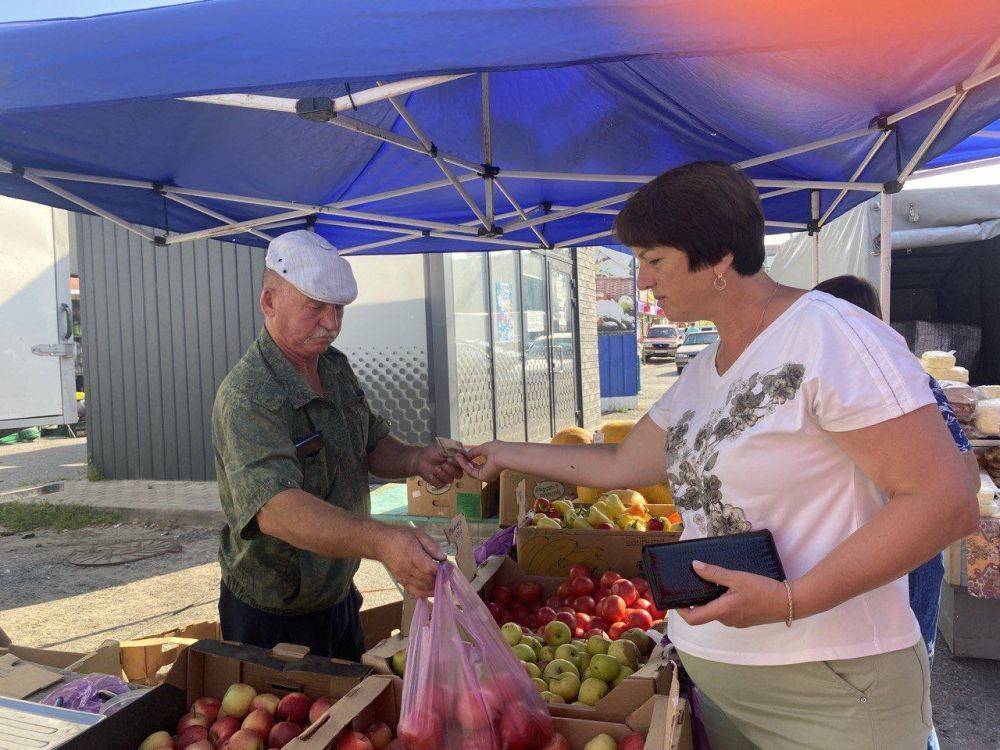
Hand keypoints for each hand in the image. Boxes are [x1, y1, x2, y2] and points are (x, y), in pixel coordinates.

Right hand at [379, 527, 445, 597]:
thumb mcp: (418, 534)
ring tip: (442, 584)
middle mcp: (407, 567)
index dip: (440, 571)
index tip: (448, 569)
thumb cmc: (400, 536)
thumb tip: (443, 558)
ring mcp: (403, 576)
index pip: (429, 568)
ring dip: (433, 588)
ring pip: (421, 588)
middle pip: (427, 579)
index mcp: (412, 553)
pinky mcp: (400, 581)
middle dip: (439, 580)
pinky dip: (424, 594)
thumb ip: (431, 546)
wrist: (380, 543)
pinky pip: (413, 592)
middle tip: (448, 577)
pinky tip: (431, 591)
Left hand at [413, 445, 462, 486]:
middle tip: (443, 464)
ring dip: (441, 473)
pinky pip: (441, 484)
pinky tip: (431, 473)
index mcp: (457, 462)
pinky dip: (434, 478)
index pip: (464, 465)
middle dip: (450, 470)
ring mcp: (447, 477)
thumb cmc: (432, 452)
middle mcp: (454, 470)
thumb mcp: (443, 449)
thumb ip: (453, 451)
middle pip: (459, 474)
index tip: (450, 459)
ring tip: (435, 468)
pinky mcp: (440, 483)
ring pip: (450, 480)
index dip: (457, 464)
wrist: (420, 460)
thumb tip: (463, 452)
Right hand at [454, 441, 504, 481]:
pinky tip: (460, 459)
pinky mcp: (482, 477)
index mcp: (492, 463)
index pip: (478, 463)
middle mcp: (489, 471)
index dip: (470, 459)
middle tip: (457, 456)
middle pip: (473, 468)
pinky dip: (464, 465)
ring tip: (457, 456)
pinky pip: (470, 471)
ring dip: (463, 463)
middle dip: (464, 462)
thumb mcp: (483, 448)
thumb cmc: (498, 449)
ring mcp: (486, 475)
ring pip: (471, 470)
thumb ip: (474, 451)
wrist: (504, 454)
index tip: (462, 454)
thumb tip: (466, 454)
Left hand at [674, 561, 789, 628]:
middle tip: (692, 582)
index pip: (693, 619)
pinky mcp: (745, 619)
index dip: (681, 611)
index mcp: (722, 612)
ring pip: (717, 611)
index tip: (676, 598)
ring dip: (711, 599)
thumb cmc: (763, 590)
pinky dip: (723, 601)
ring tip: (710, 581)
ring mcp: (737, 621)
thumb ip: (715, 573)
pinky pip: (728, 611)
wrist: (789, 602)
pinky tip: (728, 587)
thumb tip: (694, 566)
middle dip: (697, 600)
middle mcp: (727, 620)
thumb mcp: (737, 578)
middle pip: (705, 613)